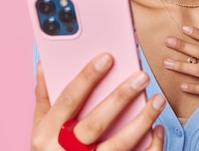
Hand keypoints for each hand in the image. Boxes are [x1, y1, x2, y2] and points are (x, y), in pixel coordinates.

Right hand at [31, 53, 165, 150]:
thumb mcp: (40, 130)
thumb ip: (44, 98)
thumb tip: (44, 64)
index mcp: (47, 135)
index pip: (68, 100)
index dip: (87, 77)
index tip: (107, 57)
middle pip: (96, 122)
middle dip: (120, 97)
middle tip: (142, 76)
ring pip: (119, 145)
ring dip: (142, 121)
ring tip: (158, 100)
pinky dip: (150, 147)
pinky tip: (158, 129)